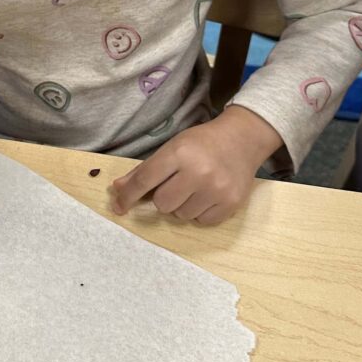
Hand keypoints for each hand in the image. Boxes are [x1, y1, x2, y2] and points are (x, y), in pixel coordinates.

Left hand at [111, 107, 282, 224]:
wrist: (242, 140)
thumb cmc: (202, 143)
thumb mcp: (172, 147)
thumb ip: (145, 169)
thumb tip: (118, 188)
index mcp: (179, 153)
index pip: (145, 180)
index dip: (128, 196)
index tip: (119, 206)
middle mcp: (198, 172)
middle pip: (162, 204)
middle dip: (163, 198)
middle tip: (175, 185)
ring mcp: (216, 190)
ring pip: (181, 215)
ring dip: (181, 206)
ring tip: (193, 188)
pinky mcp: (231, 204)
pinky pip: (201, 222)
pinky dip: (199, 212)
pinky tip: (207, 195)